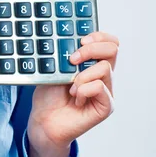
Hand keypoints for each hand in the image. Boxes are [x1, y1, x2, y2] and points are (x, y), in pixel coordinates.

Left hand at [27, 31, 118, 155]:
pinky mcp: (106, 105)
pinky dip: (84, 90)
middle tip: (71, 59)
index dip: (98, 36)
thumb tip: (71, 43)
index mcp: (92, 63)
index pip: (109, 42)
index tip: (80, 40)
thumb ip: (66, 56)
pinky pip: (100, 87)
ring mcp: (106, 90)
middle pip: (112, 49)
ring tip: (70, 88)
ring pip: (104, 68)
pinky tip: (75, 98)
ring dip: (81, 76)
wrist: (43, 120)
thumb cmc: (49, 96)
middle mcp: (102, 75)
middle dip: (90, 50)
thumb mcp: (54, 69)